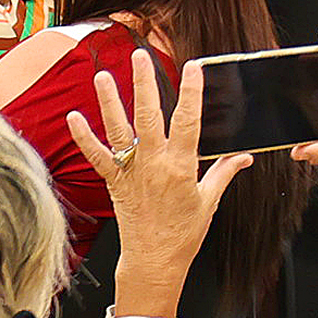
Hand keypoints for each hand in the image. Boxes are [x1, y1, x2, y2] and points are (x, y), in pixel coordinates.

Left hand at [61, 55, 253, 317]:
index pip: (189, 121)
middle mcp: (154, 165)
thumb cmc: (183, 234)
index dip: (192, 92)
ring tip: (103, 76)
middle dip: (145, 83)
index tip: (193, 67)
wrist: (155, 261)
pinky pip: (97, 157)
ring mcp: (132, 172)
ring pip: (120, 130)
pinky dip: (84, 138)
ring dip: (110, 102)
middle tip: (141, 56)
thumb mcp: (209, 202)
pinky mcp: (114, 183)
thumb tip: (244, 156)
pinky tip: (74, 118)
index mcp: (182, 167)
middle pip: (149, 116)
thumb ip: (224, 173)